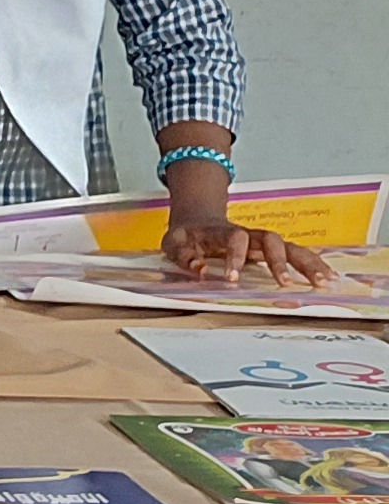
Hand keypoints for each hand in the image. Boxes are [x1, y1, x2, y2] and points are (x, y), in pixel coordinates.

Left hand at [161, 208, 338, 286]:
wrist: (197, 220)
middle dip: (280, 260)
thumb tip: (202, 270)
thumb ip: (183, 255)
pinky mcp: (271, 250)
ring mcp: (262, 241)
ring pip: (289, 246)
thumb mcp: (174, 243)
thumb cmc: (186, 236)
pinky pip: (295, 254)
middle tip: (286, 283)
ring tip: (323, 282)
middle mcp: (249, 234)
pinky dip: (313, 264)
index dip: (236, 257)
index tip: (233, 279)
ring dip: (307, 262)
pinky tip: (329, 278)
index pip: (235, 239)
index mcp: (222, 231)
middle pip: (272, 240)